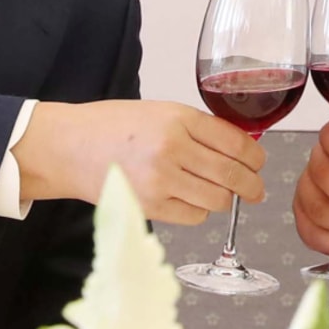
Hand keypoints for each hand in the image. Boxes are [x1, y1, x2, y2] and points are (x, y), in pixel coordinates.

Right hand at [14, 100, 265, 224]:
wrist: (69, 146)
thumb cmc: (113, 126)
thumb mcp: (160, 112)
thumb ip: (198, 129)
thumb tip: (239, 149)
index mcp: (179, 119)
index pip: (236, 142)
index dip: (255, 157)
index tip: (259, 162)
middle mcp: (173, 149)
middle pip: (233, 175)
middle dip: (252, 185)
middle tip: (256, 189)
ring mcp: (162, 181)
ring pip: (218, 200)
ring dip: (226, 200)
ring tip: (222, 195)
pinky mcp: (151, 207)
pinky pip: (195, 216)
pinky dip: (200, 211)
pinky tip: (191, 200)